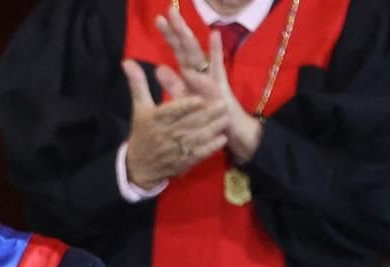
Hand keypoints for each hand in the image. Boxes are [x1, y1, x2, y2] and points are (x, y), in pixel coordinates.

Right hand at [123, 59, 228, 187]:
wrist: (139, 165)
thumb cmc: (142, 131)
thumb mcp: (139, 107)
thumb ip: (138, 83)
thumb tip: (127, 61)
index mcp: (154, 120)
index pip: (170, 112)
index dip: (185, 106)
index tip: (199, 98)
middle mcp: (164, 135)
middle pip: (187, 124)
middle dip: (206, 115)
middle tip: (224, 103)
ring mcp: (174, 150)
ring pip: (195, 139)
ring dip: (212, 129)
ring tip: (226, 118)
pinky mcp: (182, 162)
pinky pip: (197, 155)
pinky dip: (210, 148)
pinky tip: (221, 139)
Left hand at [156, 8, 263, 162]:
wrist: (230, 132)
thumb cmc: (207, 118)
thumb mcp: (186, 101)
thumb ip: (174, 85)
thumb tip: (159, 68)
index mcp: (191, 74)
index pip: (178, 50)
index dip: (169, 35)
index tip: (158, 19)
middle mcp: (201, 72)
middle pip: (187, 47)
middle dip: (177, 29)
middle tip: (169, 10)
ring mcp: (212, 77)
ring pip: (198, 54)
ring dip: (188, 38)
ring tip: (180, 22)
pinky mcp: (221, 86)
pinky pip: (217, 68)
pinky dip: (216, 51)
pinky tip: (214, 34)